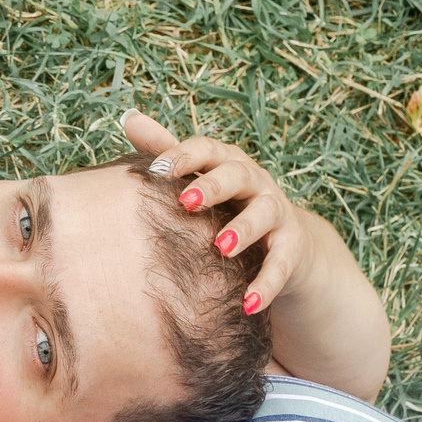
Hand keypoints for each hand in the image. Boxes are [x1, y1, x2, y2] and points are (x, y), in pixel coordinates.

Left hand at [120, 111, 312, 318]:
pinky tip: (248, 304)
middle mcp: (255, 182)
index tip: (157, 169)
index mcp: (228, 163)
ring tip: (221, 247)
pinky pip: (282, 264)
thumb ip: (167, 151)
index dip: (184, 155)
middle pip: (237, 175)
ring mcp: (277, 213)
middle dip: (213, 186)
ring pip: (265, 214)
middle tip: (186, 202)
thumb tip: (129, 117)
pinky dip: (267, 283)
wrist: (285, 241)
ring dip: (244, 229)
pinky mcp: (292, 247)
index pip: (207, 149)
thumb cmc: (229, 205)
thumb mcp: (201, 178)